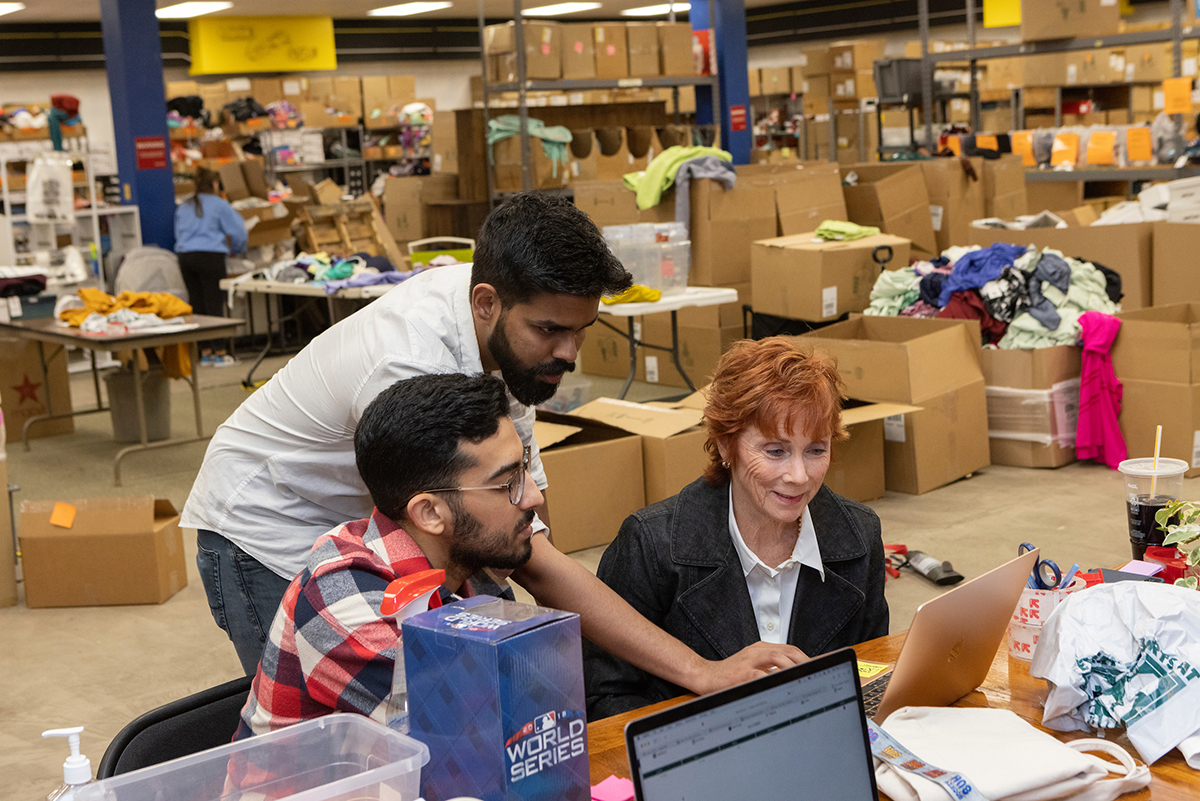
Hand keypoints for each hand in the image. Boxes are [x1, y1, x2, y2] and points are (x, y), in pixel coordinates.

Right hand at [686, 642, 808, 695]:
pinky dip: (774, 680)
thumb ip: (771, 668)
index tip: (820, 666)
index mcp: (760, 649)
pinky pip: (762, 675)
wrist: (706, 676)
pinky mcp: (742, 674)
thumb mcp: (753, 666)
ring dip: (793, 668)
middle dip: (804, 661)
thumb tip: (794, 676)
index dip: (805, 657)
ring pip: (777, 658)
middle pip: (787, 651)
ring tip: (804, 678)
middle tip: (816, 673)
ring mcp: (749, 661)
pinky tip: (783, 687)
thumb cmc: (730, 674)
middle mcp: (756, 652)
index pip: (789, 649)